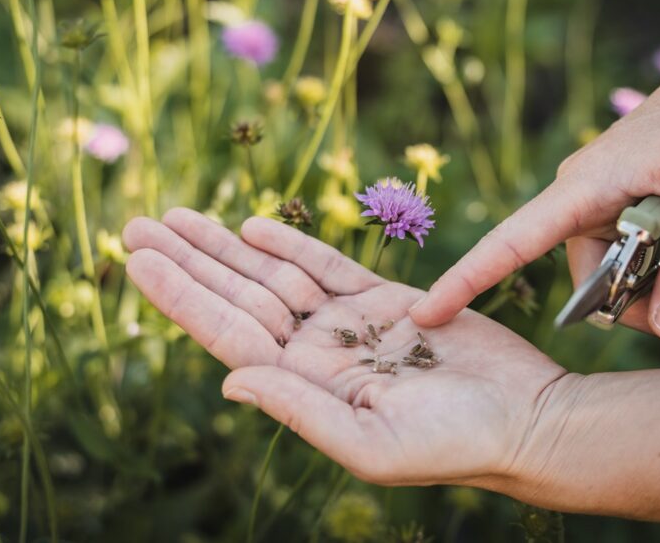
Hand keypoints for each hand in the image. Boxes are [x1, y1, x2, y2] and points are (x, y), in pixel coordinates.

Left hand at [122, 209, 568, 488]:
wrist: (524, 417)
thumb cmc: (454, 445)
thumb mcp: (370, 442)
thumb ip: (298, 409)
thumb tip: (228, 383)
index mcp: (305, 388)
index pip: (227, 336)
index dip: (180, 297)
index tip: (136, 261)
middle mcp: (316, 354)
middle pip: (238, 297)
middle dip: (189, 261)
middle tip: (136, 223)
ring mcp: (349, 324)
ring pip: (274, 275)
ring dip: (226, 245)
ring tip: (178, 216)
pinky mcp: (386, 300)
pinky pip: (327, 266)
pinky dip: (292, 244)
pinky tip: (253, 227)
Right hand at [410, 42, 659, 340]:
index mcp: (585, 184)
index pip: (512, 240)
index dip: (465, 280)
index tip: (425, 316)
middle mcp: (581, 193)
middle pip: (580, 275)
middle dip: (628, 308)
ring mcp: (601, 197)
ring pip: (607, 270)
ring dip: (651, 295)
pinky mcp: (622, 199)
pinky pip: (625, 253)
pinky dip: (658, 276)